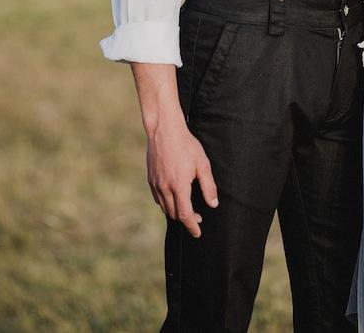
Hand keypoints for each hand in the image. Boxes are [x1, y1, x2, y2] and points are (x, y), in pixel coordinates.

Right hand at [147, 116, 217, 237]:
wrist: (164, 130)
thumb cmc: (186, 145)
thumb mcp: (202, 164)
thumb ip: (208, 186)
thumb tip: (213, 204)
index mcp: (179, 187)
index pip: (185, 216)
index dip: (192, 227)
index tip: (197, 233)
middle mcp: (165, 188)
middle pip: (174, 214)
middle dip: (186, 220)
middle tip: (197, 217)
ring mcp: (156, 184)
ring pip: (164, 208)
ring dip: (175, 212)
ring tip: (186, 208)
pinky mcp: (150, 179)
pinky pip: (157, 198)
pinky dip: (166, 203)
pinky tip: (173, 198)